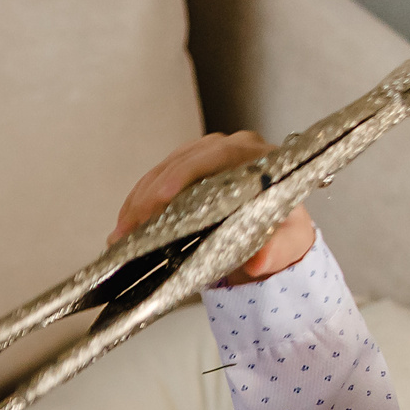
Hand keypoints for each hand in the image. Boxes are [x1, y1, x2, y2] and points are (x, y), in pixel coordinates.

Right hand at [111, 131, 316, 285]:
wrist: (273, 234)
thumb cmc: (282, 233)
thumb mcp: (287, 243)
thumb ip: (277, 250)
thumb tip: (260, 260)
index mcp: (259, 158)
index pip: (220, 154)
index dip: (187, 172)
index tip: (163, 196)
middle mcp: (231, 149)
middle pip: (183, 161)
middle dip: (151, 194)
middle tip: (132, 224)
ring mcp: (205, 157)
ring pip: (163, 170)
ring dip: (138, 200)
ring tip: (122, 232)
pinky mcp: (185, 169)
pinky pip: (155, 180)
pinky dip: (137, 203)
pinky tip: (124, 225)